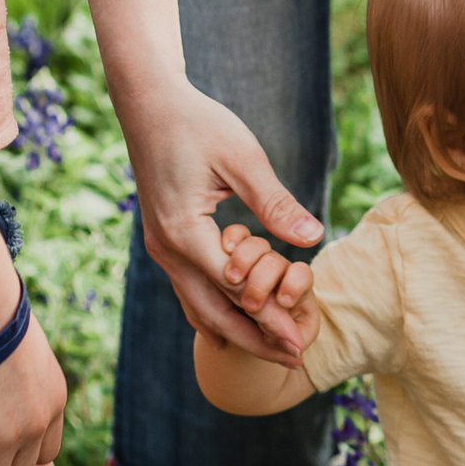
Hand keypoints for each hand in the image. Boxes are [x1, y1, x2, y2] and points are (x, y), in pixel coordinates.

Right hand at [120, 79, 322, 363]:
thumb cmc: (199, 124)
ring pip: (197, 305)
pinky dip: (214, 311)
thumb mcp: (243, 158)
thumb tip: (314, 236)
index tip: (302, 341)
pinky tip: (233, 329)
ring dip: (235, 331)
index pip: (234, 289)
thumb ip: (275, 201)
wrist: (150, 104)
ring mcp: (160, 247)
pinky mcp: (163, 240)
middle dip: (254, 339)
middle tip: (295, 360)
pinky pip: (189, 288)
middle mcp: (165, 248)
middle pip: (212, 311)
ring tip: (272, 353)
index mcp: (183, 231)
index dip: (269, 318)